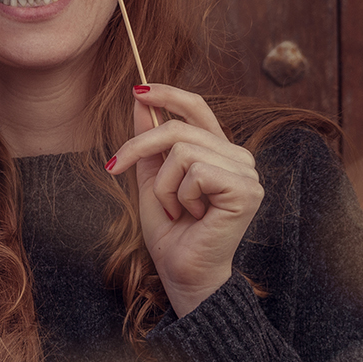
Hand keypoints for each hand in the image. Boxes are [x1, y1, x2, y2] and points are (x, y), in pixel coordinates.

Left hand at [105, 84, 262, 315]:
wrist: (181, 271)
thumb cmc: (171, 230)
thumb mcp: (151, 177)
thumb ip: (149, 141)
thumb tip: (141, 99)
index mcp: (219, 152)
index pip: (198, 108)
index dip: (168, 94)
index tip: (137, 90)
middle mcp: (239, 158)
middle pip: (179, 128)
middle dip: (140, 147)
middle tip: (116, 167)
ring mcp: (247, 173)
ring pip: (183, 151)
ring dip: (163, 184)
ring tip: (174, 209)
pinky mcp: (245, 190)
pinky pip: (195, 172)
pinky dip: (180, 195)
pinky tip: (191, 215)